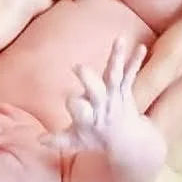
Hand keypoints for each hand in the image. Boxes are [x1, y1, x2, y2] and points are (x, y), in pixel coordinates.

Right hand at [49, 36, 165, 181]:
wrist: (128, 142)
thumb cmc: (96, 138)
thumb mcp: (76, 141)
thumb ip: (57, 140)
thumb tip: (39, 140)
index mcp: (89, 118)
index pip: (78, 110)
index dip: (74, 105)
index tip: (69, 99)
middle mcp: (103, 104)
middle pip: (96, 91)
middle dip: (88, 79)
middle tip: (78, 67)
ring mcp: (116, 95)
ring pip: (115, 75)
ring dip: (117, 58)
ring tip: (119, 39)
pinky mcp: (125, 89)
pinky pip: (131, 73)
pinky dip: (136, 60)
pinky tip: (142, 47)